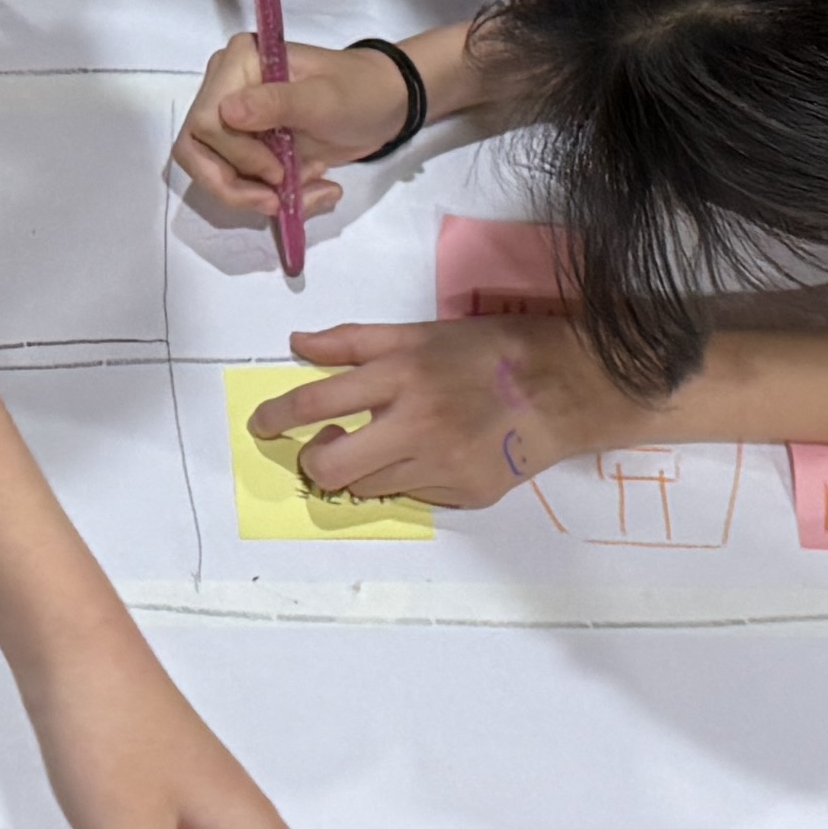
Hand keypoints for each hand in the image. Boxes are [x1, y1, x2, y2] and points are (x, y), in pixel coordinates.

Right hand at [172, 36, 414, 226]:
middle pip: (197, 152)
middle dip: (236, 185)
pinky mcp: (247, 147)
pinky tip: (311, 191)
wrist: (385, 105)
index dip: (236, 154)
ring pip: (213, 173)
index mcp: (239, 62)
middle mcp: (225, 88)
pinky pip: (237, 182)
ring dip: (255, 196)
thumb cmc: (359, 91)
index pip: (206, 120)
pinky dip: (269, 197)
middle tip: (279, 199)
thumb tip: (225, 113)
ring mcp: (233, 120)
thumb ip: (276, 103)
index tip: (277, 171)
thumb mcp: (324, 98)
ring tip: (306, 193)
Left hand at [249, 313, 620, 508]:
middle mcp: (417, 425)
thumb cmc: (487, 352)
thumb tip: (298, 344)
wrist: (565, 388)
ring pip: (368, 486)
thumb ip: (356, 342)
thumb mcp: (420, 333)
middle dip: (315, 460)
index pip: (317, 402)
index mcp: (402, 377)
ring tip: (393, 443)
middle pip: (331, 466)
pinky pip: (413, 495)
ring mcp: (442, 467)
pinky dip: (411, 477)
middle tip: (325, 448)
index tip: (262, 424)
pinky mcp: (465, 495)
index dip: (279, 416)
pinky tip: (439, 453)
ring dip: (365, 468)